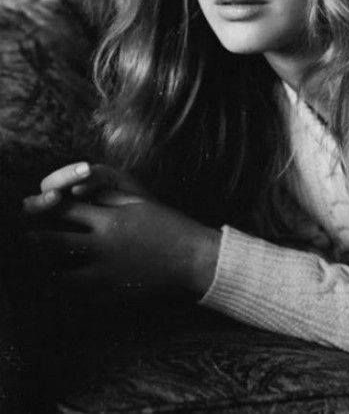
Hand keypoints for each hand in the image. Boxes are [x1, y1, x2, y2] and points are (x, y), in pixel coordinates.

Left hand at [23, 165, 220, 297]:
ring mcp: (106, 274)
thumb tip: (79, 191)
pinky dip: (63, 287)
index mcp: (110, 220)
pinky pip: (78, 293)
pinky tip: (55, 283)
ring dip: (44, 267)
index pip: (66, 210)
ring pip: (61, 273)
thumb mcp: (139, 201)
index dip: (44, 207)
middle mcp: (104, 247)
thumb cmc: (168, 225)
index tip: (29, 207)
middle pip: (55, 243)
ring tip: (31, 263)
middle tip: (20, 238)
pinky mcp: (111, 293)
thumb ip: (108, 195)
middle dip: (33, 240)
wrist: (192, 260)